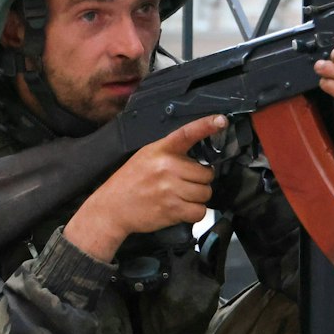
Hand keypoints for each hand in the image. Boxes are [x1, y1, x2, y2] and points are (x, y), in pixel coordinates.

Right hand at [67, 114, 226, 260]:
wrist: (112, 208)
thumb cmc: (129, 182)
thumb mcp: (145, 157)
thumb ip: (169, 154)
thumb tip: (197, 159)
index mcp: (160, 150)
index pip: (187, 133)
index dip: (206, 125)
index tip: (221, 120)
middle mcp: (167, 167)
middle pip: (206, 174)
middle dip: (200, 181)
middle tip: (185, 184)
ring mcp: (170, 188)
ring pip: (205, 193)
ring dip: (198, 198)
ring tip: (181, 197)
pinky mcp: (172, 209)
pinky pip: (199, 211)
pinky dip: (194, 213)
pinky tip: (182, 209)